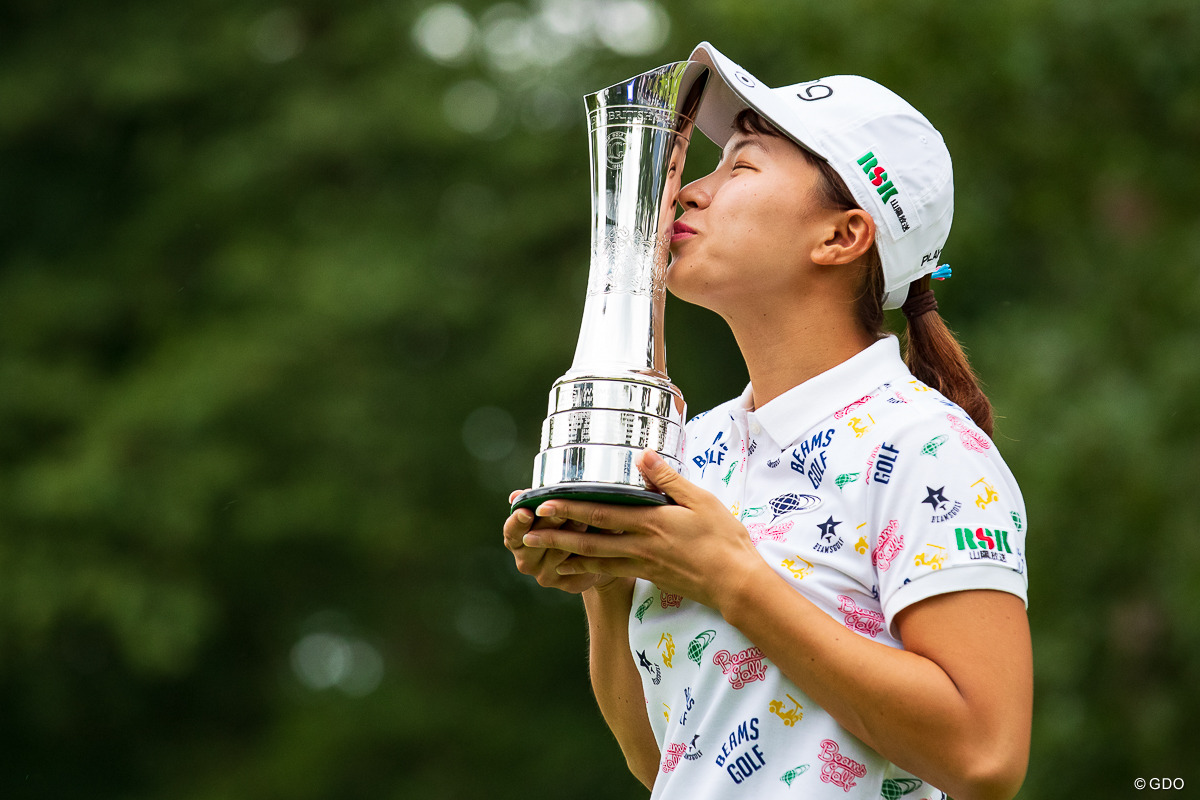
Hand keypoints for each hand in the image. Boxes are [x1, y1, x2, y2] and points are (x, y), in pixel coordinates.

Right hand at [502, 490, 622, 594]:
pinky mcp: (568, 584)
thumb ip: (535, 502)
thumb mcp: (550, 510)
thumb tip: (515, 495)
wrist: (590, 555)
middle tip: (564, 509)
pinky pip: (579, 565)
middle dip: (552, 521)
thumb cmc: (564, 523)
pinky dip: (589, 551)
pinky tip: (599, 539)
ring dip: (574, 533)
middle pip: (538, 540)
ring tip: (588, 519)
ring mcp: (546, 575)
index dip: (518, 522)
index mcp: (516, 541)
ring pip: (560, 551)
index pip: (511, 532)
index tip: (526, 512)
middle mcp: (527, 562)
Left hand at [519, 450, 765, 611]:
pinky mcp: (647, 576)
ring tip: (539, 554)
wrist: (735, 584)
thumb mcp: (701, 500)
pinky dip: (587, 572)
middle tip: (526, 534)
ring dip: (564, 556)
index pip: (601, 513)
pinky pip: (610, 573)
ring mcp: (642, 564)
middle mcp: (639, 545)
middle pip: (589, 540)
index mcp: (650, 522)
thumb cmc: (723, 539)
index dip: (570, 509)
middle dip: (555, 536)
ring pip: (595, 560)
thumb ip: (668, 479)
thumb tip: (642, 455)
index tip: (544, 503)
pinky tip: (574, 572)